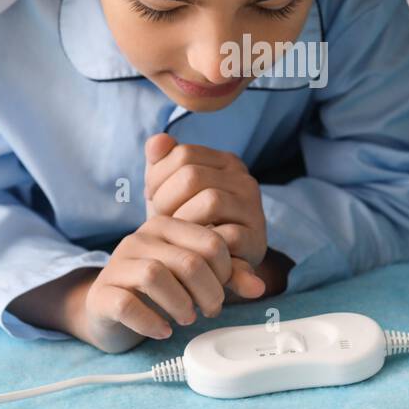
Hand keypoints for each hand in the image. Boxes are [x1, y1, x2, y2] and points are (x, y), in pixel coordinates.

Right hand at [83, 214, 247, 349]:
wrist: (109, 310)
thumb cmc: (158, 290)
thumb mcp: (195, 277)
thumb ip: (227, 277)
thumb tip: (259, 287)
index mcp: (166, 226)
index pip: (211, 242)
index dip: (225, 272)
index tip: (222, 291)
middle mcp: (139, 239)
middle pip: (188, 261)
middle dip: (208, 293)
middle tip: (210, 311)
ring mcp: (117, 265)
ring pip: (156, 276)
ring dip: (181, 304)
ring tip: (187, 318)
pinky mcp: (102, 293)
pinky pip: (127, 304)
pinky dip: (151, 322)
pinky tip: (163, 330)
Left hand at [144, 134, 268, 290]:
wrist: (208, 268)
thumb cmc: (185, 224)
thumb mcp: (167, 190)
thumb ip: (159, 162)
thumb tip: (157, 140)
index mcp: (224, 162)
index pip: (183, 154)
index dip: (157, 178)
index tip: (153, 199)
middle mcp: (244, 180)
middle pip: (193, 176)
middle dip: (166, 201)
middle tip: (161, 221)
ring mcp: (253, 209)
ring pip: (210, 201)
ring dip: (182, 222)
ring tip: (175, 235)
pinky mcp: (255, 240)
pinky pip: (224, 237)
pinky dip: (200, 246)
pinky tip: (190, 251)